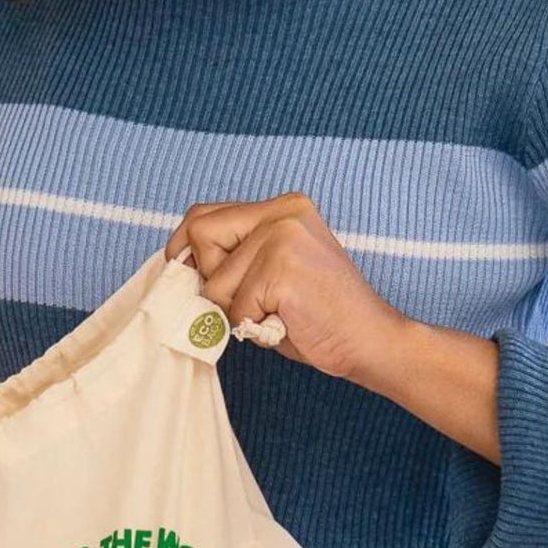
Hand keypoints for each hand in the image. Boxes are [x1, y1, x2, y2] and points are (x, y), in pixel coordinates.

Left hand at [163, 191, 408, 380]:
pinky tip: (287, 321)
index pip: (204, 214)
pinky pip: (236, 306)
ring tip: (276, 312)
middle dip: (209, 277)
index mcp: (282, 206)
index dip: (186, 248)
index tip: (189, 276)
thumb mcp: (271, 269)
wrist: (369, 340)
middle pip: (199, 232)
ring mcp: (283, 237)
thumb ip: (235, 255)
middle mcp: (282, 211)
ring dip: (236, 310)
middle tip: (247, 300)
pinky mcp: (283, 268)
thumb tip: (178, 263)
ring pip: (214, 280)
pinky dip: (253, 325)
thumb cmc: (317, 314)